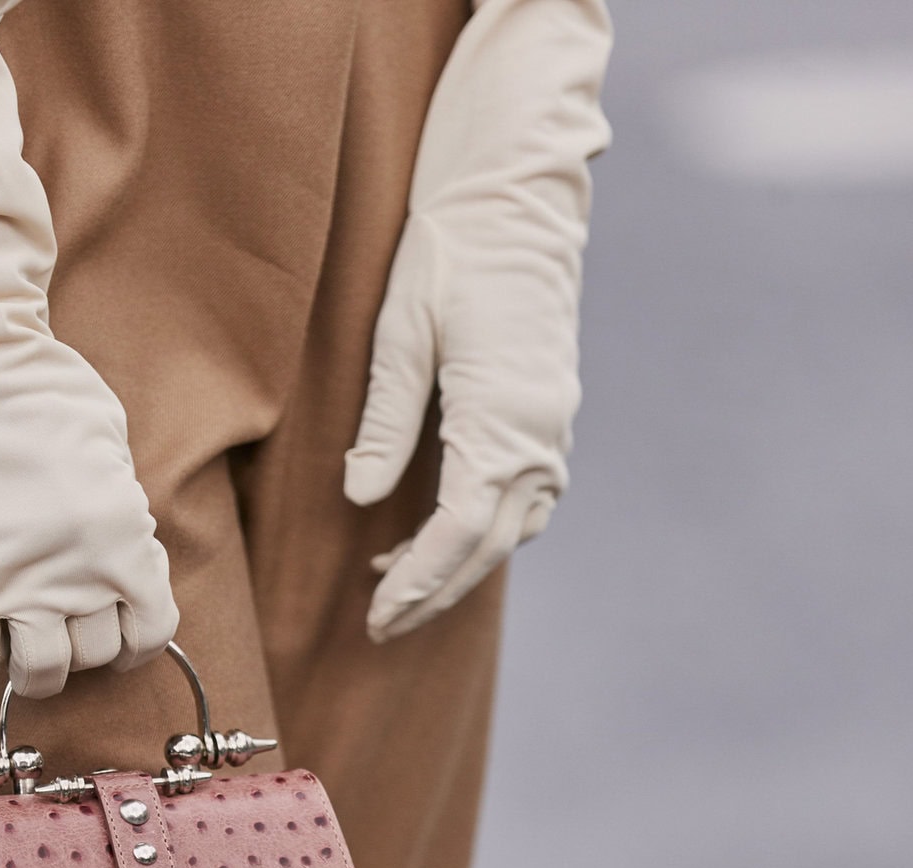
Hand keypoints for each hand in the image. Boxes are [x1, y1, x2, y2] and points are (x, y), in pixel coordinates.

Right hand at [0, 314, 179, 699]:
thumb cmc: (45, 386)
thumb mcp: (112, 449)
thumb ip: (120, 513)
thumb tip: (119, 560)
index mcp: (127, 536)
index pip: (150, 631)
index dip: (135, 639)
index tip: (117, 628)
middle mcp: (81, 569)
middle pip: (95, 654)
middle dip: (85, 644)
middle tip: (66, 622)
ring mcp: (18, 574)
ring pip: (40, 669)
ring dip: (37, 663)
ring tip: (26, 640)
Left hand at [343, 0, 611, 642]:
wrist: (516, 196)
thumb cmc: (449, 253)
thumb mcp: (401, 334)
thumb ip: (385, 422)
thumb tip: (359, 499)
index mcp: (500, 417)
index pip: (460, 529)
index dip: (420, 580)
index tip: (379, 614)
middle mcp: (539, 432)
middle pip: (490, 543)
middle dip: (436, 591)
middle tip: (380, 626)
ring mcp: (553, 423)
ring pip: (515, 524)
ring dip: (461, 562)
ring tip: (398, 582)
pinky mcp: (552, 409)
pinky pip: (529, 492)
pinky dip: (488, 526)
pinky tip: (446, 528)